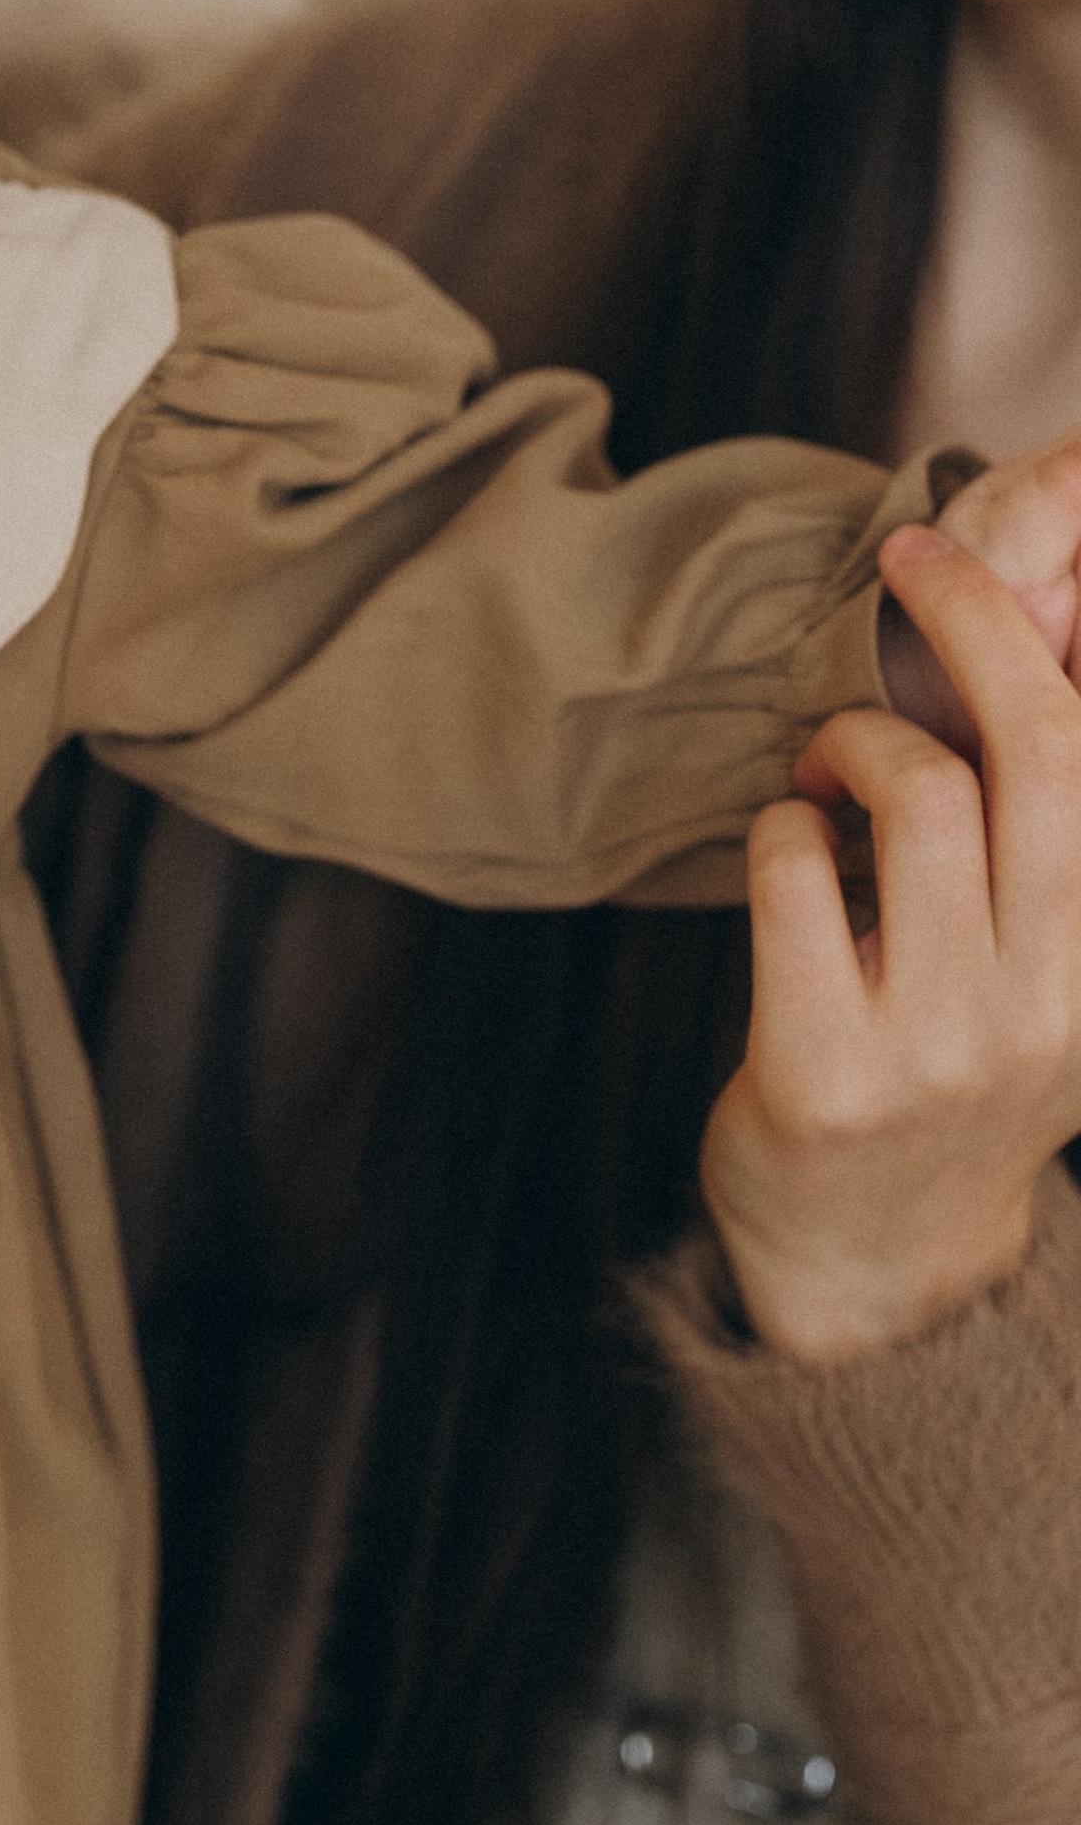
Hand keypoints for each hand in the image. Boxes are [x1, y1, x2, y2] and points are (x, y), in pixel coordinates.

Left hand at [706, 523, 1080, 1365]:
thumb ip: (1043, 852)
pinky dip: (778, 828)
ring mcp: (938, 1044)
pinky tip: (787, 848)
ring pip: (914, 797)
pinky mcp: (822, 1073)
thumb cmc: (951, 1075)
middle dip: (963, 625)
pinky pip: (792, 875)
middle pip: (1031, 755)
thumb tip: (1016, 660)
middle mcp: (1046, 1005)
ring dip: (852, 742)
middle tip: (906, 569)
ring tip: (829, 768)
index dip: (1021, 635)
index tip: (950, 556)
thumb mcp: (1040, 977)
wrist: (879, 1268)